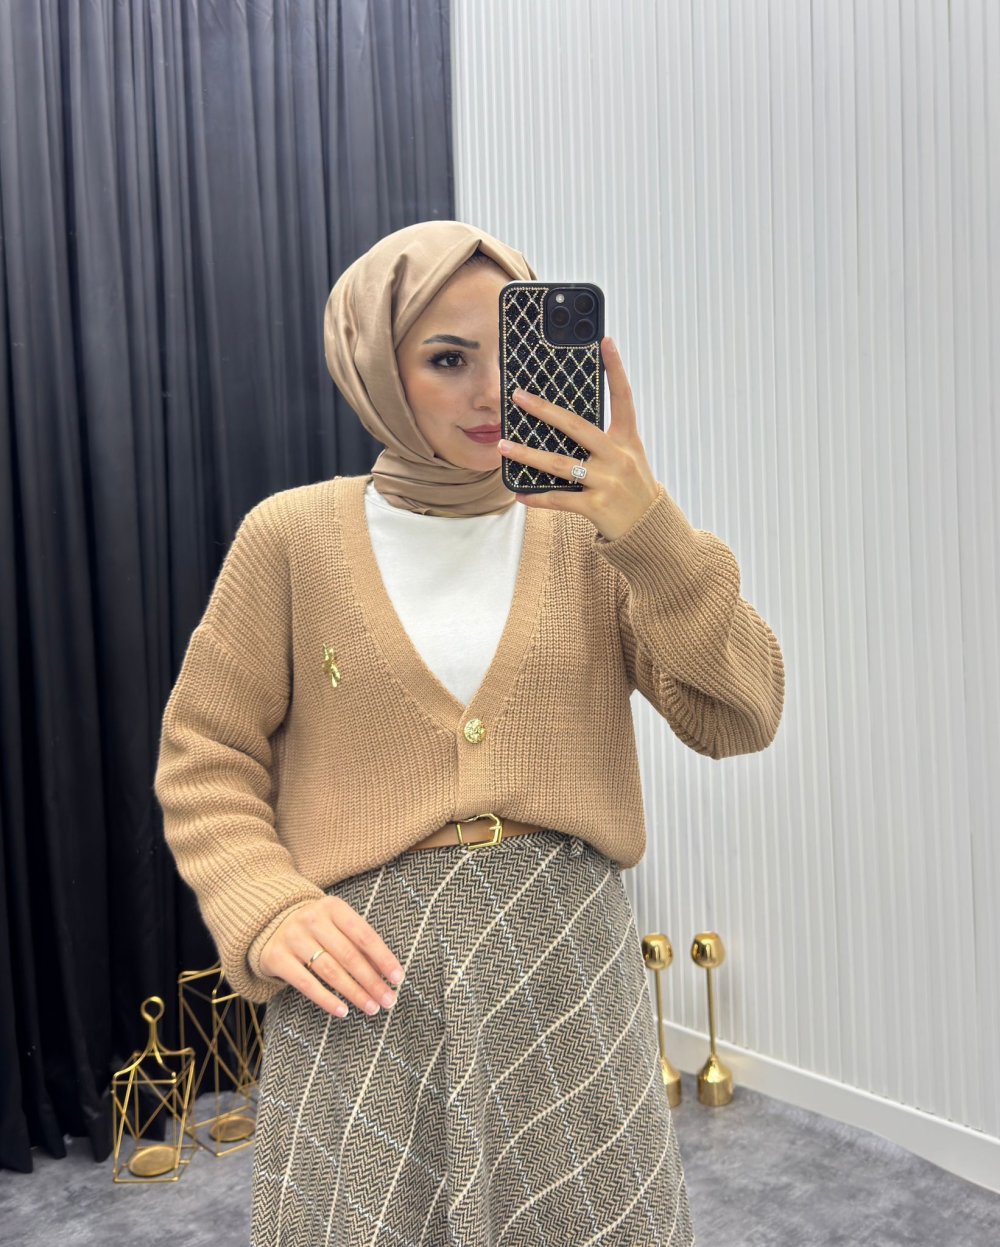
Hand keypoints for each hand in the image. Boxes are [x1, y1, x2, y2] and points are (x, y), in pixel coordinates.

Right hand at [258, 897, 405, 1018]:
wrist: (269, 922)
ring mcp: (293, 938)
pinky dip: (326, 999)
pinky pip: (306, 984)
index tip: (398, 978)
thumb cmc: (316, 927)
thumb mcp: (337, 925)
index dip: (383, 958)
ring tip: (371, 1008)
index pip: (364, 935)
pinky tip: (343, 1011)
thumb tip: (387, 973)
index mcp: (333, 907)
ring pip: (330, 971)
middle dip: (372, 981)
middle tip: (388, 1000)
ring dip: (354, 993)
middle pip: (348, 955)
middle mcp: (312, 919)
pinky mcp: (277, 957)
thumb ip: (359, 944)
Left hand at [497, 336, 659, 540]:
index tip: (605, 341)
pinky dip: (537, 498)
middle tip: (519, 396)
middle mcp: (618, 457)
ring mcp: (607, 482)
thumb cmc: (632, 489)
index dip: (616, 368)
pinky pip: (559, 500)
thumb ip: (604, 440)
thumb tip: (564, 422)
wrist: (649, 530)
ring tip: (502, 445)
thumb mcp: (628, 458)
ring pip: (559, 464)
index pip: (623, 397)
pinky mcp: (597, 507)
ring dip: (527, 454)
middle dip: (545, 410)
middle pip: (577, 426)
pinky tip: (519, 494)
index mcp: (627, 440)